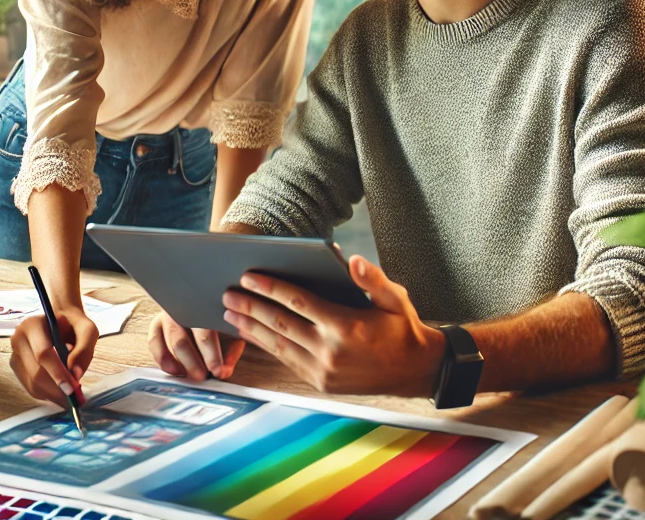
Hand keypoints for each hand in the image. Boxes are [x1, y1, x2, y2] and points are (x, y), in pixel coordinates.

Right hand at [9, 304, 95, 405]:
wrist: (63, 321)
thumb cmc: (74, 324)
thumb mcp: (87, 329)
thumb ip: (84, 348)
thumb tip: (75, 373)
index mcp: (32, 325)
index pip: (43, 353)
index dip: (57, 373)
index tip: (71, 388)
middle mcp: (18, 340)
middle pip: (36, 372)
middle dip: (56, 388)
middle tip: (74, 398)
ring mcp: (15, 355)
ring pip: (32, 383)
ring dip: (52, 393)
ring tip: (70, 395)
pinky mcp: (17, 368)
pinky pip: (31, 387)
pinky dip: (47, 393)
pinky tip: (60, 391)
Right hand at [147, 312, 245, 380]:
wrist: (202, 301)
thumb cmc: (219, 320)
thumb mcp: (231, 332)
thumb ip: (230, 352)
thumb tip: (224, 372)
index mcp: (207, 307)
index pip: (208, 332)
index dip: (212, 355)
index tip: (218, 371)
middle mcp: (186, 308)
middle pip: (186, 338)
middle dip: (193, 362)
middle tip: (201, 377)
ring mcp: (170, 314)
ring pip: (173, 340)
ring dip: (182, 362)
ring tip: (191, 376)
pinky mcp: (157, 323)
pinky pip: (154, 341)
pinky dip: (162, 357)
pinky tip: (173, 370)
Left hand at [222, 255, 445, 395]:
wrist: (416, 371)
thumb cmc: (403, 328)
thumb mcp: (395, 298)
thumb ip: (372, 278)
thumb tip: (351, 260)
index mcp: (346, 326)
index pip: (299, 302)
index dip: (271, 288)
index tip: (249, 277)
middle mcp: (330, 351)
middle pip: (281, 324)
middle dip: (251, 308)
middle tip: (228, 294)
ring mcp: (323, 371)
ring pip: (279, 346)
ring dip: (252, 329)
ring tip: (230, 315)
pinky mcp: (321, 383)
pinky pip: (287, 361)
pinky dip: (267, 347)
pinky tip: (253, 335)